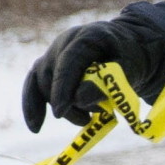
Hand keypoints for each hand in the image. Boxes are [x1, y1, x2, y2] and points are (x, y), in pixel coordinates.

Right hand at [20, 21, 158, 131]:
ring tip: (84, 119)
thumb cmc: (132, 59)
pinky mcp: (48, 66)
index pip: (68, 61)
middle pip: (53, 74)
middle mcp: (65, 41)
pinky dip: (33, 105)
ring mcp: (54, 52)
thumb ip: (107, 82)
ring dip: (60, 107)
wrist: (130, 49)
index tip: (60, 113)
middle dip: (68, 103)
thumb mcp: (130, 69)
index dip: (62, 87)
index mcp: (88, 36)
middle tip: (90, 119)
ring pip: (42, 83)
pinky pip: (33, 85)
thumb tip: (78, 99)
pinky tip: (35, 128)